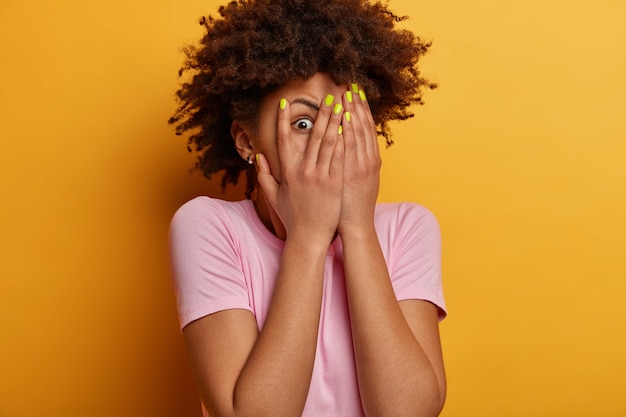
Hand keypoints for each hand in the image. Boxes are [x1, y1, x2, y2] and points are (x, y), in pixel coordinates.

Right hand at [256, 96, 344, 243]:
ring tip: (341, 105)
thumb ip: (264, 176)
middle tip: (327, 97)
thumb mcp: (273, 197)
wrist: (309, 237)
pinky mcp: (335, 183)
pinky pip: (340, 157)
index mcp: (288, 172)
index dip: (284, 120)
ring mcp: (320, 177)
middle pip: (312, 136)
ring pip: (328, 143)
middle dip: (320, 114)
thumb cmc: (292, 218)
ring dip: (335, 122)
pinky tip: (348, 127)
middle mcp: (304, 171)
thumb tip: (258, 157)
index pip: (284, 140)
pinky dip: (343, 141)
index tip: (286, 103)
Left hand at [337, 86, 380, 234]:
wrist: (355, 226)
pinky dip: (348, 133)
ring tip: (347, 95)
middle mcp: (368, 161)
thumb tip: (353, 146)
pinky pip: (350, 149)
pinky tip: (344, 118)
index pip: (367, 129)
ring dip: (352, 113)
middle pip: (364, 127)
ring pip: (358, 135)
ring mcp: (360, 167)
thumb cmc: (353, 205)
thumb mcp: (363, 181)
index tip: (357, 92)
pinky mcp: (350, 174)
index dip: (363, 109)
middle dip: (357, 105)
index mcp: (370, 161)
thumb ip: (360, 162)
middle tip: (352, 85)